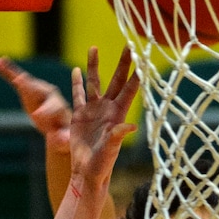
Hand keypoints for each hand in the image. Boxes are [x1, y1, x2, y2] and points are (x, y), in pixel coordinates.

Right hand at [0, 57, 71, 152]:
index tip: (37, 115)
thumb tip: (58, 140)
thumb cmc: (63, 131)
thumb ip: (62, 138)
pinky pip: (13, 77)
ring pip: (23, 78)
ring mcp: (36, 88)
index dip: (45, 111)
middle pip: (37, 89)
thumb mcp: (64, 137)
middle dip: (28, 85)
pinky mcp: (25, 87)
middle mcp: (48, 93)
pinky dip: (3, 70)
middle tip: (19, 79)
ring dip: (11, 70)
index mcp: (58, 106)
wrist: (58, 121)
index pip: (52, 107)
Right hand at [69, 46, 139, 191]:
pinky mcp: (79, 115)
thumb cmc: (102, 164)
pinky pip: (78, 95)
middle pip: (116, 80)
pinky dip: (76, 82)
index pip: (129, 90)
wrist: (86, 172)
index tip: (142, 59)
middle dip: (122, 64)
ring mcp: (93, 111)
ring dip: (94, 66)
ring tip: (93, 47)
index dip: (135, 75)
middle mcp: (107, 109)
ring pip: (94, 82)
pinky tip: (76, 70)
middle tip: (128, 46)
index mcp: (118, 115)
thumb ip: (118, 136)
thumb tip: (131, 127)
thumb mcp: (111, 150)